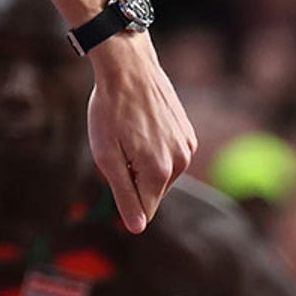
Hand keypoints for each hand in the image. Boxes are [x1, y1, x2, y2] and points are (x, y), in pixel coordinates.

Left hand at [86, 32, 196, 232]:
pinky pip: (169, 155)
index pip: (144, 210)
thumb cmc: (110, 110)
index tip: (110, 177)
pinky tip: (141, 126)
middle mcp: (181, 162)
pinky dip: (154, 149)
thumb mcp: (106, 155)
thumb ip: (124, 194)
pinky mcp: (188, 133)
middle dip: (132, 179)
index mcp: (159, 171)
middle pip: (152, 191)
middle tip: (116, 148)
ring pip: (161, 173)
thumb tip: (137, 228)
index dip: (123, 200)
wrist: (129, 68)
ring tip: (128, 134)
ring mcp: (187, 146)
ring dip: (143, 164)